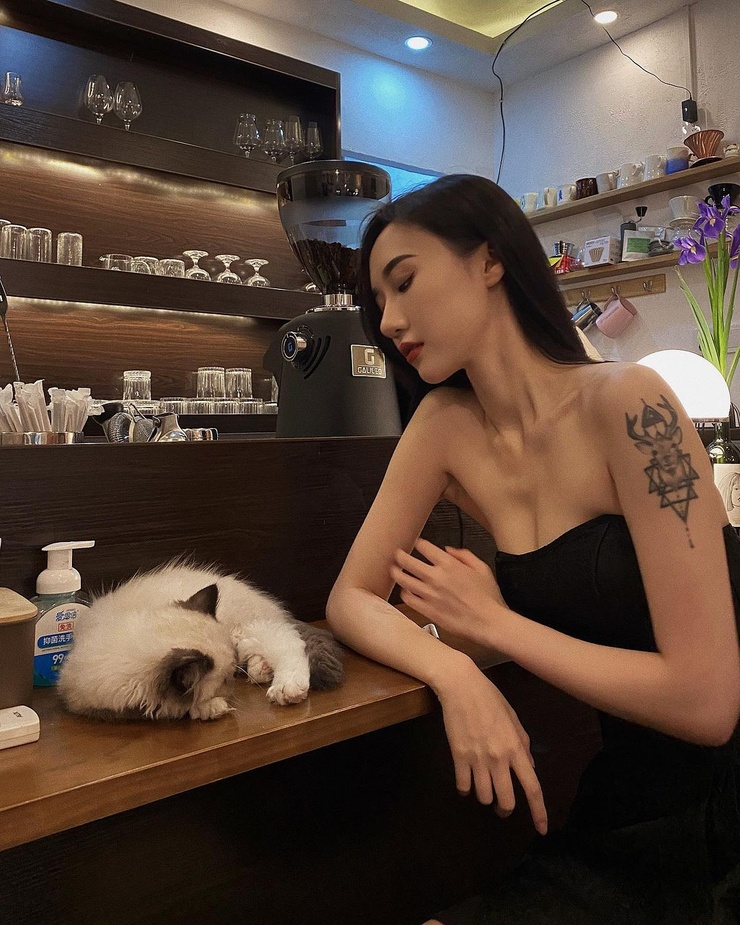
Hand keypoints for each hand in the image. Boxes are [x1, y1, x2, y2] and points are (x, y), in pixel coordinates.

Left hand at [391, 538, 507, 646]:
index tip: (417, 544)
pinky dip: (404, 593)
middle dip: (400, 555)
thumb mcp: (482, 568)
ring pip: (403, 580)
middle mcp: (436, 577)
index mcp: (449, 565)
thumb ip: (464, 555)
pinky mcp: (427, 610)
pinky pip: (408, 599)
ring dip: (397, 573)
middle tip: (397, 554)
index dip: (419, 543)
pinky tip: (405, 591)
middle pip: (407, 562)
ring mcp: (429, 594)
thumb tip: (448, 550)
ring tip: (394, 570)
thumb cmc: (488, 597)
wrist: (488, 622)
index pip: (424, 547)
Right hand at [438, 668, 547, 834]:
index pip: (532, 787)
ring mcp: (477, 758)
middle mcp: (498, 758)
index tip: (542, 829)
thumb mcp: (513, 718)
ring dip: (485, 797)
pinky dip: (466, 789)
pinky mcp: (458, 756)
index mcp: (516, 748)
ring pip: (483, 797)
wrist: (460, 686)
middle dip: (505, 810)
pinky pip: (463, 786)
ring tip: (483, 787)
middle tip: (502, 806)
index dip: (539, 812)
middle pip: (506, 800)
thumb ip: (523, 744)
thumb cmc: (490, 698)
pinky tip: (466, 782)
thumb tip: (529, 767)